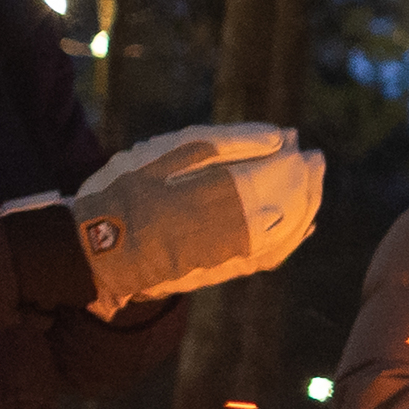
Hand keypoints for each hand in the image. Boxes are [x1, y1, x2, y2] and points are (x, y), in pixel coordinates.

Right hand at [69, 122, 323, 306]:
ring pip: (287, 232)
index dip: (292, 158)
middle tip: (315, 159)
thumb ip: (228, 141)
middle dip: (307, 180)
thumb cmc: (125, 191)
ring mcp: (230, 256)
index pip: (278, 176)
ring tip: (312, 183)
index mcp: (219, 195)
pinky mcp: (223, 272)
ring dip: (306, 206)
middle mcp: (233, 230)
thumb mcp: (168, 151)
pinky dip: (293, 237)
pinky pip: (272, 257)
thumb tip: (281, 136)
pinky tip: (305, 224)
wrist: (94, 251)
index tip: (297, 141)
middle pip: (290, 205)